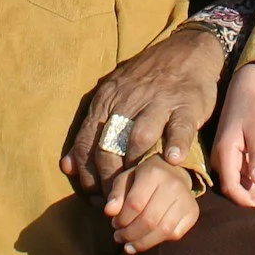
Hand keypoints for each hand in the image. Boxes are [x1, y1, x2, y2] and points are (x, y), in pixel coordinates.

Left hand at [64, 24, 223, 192]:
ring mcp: (157, 101)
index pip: (86, 144)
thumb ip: (91, 130)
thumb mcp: (112, 95)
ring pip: (138, 137)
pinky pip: (178, 127)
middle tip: (115, 204)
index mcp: (106, 99)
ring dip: (134, 166)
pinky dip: (174, 144)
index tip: (95, 198)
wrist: (187, 50)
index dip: (88, 176)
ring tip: (136, 191)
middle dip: (109, 180)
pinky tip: (172, 161)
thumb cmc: (146, 80)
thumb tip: (67, 166)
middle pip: (110, 146)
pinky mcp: (185, 104)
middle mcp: (127, 100)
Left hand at [103, 156, 199, 252]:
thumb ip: (116, 194)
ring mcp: (186, 199)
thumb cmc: (143, 178)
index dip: (122, 219)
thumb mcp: (126, 179)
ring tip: (129, 245)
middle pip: (149, 220)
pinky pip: (175, 234)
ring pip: (163, 230)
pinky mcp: (193, 212)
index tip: (115, 223)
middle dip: (130, 234)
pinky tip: (146, 241)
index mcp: (153, 173)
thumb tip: (109, 211)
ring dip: (142, 243)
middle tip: (119, 237)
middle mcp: (173, 184)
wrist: (172, 173)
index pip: (135, 204)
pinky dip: (158, 241)